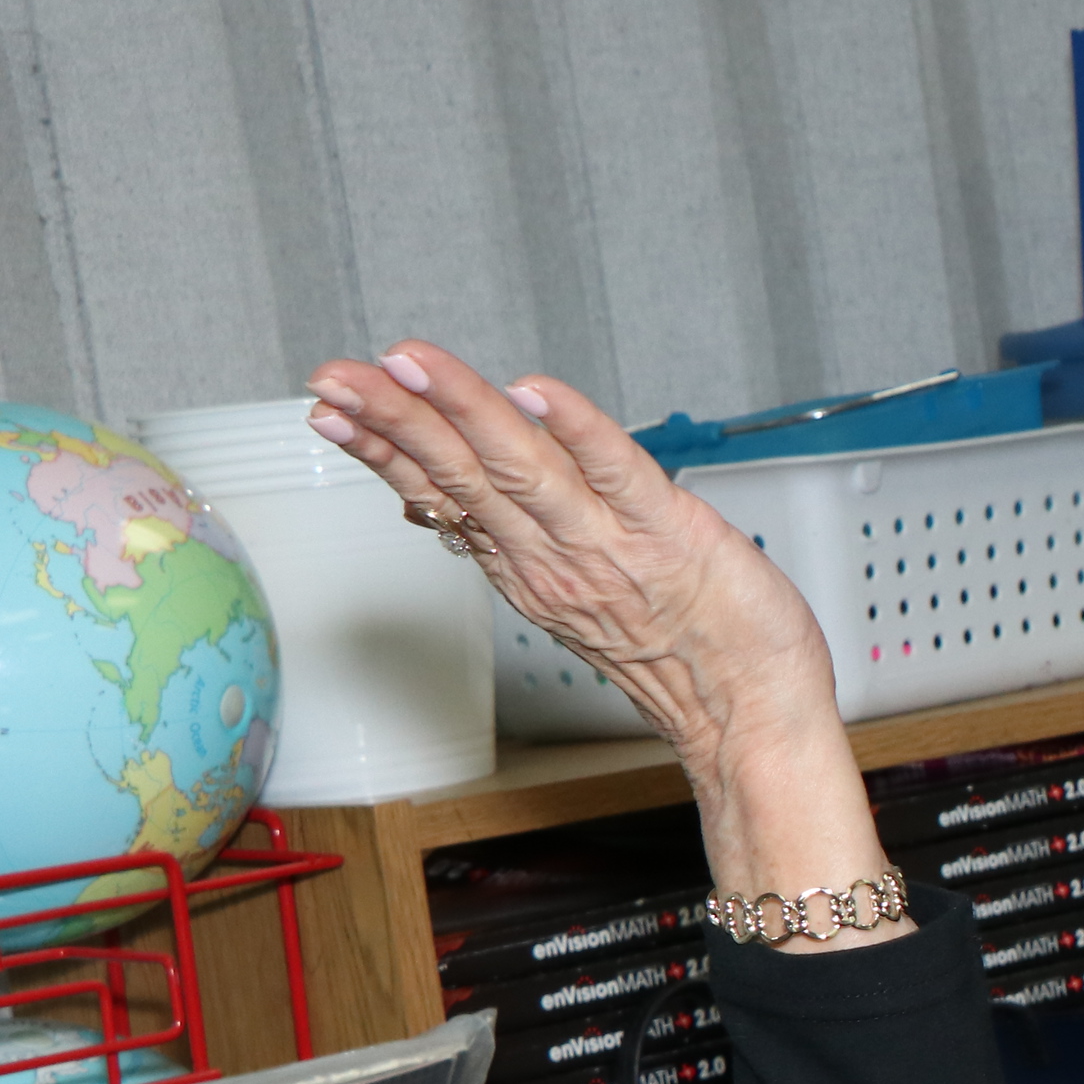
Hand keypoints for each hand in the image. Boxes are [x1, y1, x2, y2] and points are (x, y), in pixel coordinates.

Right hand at [305, 342, 900, 930]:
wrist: (754, 718)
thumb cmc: (686, 655)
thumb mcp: (578, 603)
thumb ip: (517, 546)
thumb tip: (449, 504)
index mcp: (529, 568)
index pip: (441, 496)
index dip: (381, 450)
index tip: (328, 408)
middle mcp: (554, 558)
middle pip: (460, 478)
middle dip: (392, 419)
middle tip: (333, 375)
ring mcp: (608, 546)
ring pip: (517, 469)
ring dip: (459, 410)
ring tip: (405, 365)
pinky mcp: (670, 534)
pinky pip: (616, 471)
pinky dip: (577, 429)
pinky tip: (533, 392)